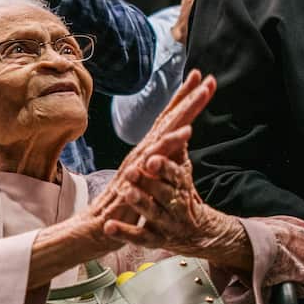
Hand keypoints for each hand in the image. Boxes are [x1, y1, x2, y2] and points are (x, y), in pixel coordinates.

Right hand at [80, 71, 215, 244]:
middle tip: (205, 76)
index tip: (200, 82)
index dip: (183, 100)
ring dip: (184, 110)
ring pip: (166, 129)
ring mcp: (140, 160)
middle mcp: (144, 149)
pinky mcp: (138, 174)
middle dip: (187, 95)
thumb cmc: (123, 207)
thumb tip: (176, 151)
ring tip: (202, 93)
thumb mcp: (148, 181)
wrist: (97, 227)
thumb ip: (159, 165)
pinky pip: (158, 155)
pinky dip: (173, 141)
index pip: (168, 120)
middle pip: (169, 117)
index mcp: (148, 151)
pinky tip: (188, 130)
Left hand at [102, 149, 247, 268]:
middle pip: (164, 194)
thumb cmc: (185, 199)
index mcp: (184, 189)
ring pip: (153, 213)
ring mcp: (166, 225)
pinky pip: (138, 237)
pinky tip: (109, 227)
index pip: (177, 176)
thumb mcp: (184, 178)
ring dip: (140, 203)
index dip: (165, 167)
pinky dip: (124, 232)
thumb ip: (178, 155)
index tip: (152, 159)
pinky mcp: (154, 240)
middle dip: (149, 183)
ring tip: (126, 193)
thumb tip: (182, 127)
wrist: (199, 235)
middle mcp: (177, 207)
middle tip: (132, 171)